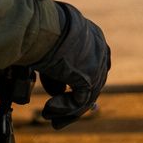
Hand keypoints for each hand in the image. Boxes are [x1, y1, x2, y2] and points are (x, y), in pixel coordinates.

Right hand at [34, 2, 110, 129]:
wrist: (44, 26)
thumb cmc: (42, 30)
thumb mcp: (52, 48)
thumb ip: (58, 70)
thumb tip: (57, 91)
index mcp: (94, 37)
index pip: (94, 65)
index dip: (82, 83)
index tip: (67, 95)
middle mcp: (100, 51)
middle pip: (92, 83)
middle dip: (75, 101)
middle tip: (58, 115)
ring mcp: (97, 65)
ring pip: (86, 96)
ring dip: (66, 109)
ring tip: (49, 116)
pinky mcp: (89, 78)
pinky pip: (79, 101)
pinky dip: (63, 108)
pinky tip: (48, 110)